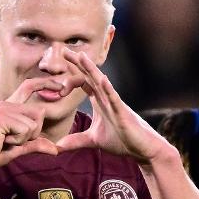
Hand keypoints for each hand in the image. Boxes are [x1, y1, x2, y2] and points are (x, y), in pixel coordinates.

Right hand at [0, 77, 80, 171]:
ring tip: (6, 141)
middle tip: (13, 141)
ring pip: (33, 124)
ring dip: (24, 139)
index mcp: (10, 107)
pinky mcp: (1, 117)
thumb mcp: (19, 148)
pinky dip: (18, 141)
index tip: (61, 85)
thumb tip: (56, 150)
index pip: (29, 86)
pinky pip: (25, 130)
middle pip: (39, 113)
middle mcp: (7, 104)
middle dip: (33, 132)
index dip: (46, 83)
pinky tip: (2, 141)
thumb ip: (36, 145)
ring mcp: (4, 108)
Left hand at [56, 49, 171, 163]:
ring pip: (101, 83)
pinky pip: (114, 98)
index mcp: (99, 101)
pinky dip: (108, 89)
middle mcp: (106, 98)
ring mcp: (115, 103)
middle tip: (64, 49)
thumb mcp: (93, 140)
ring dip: (91, 69)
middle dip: (78, 63)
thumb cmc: (122, 140)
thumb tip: (57, 147)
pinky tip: (103, 79)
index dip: (70, 79)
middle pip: (90, 76)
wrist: (142, 149)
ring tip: (81, 56)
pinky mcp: (122, 112)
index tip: (57, 87)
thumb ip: (75, 141)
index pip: (83, 83)